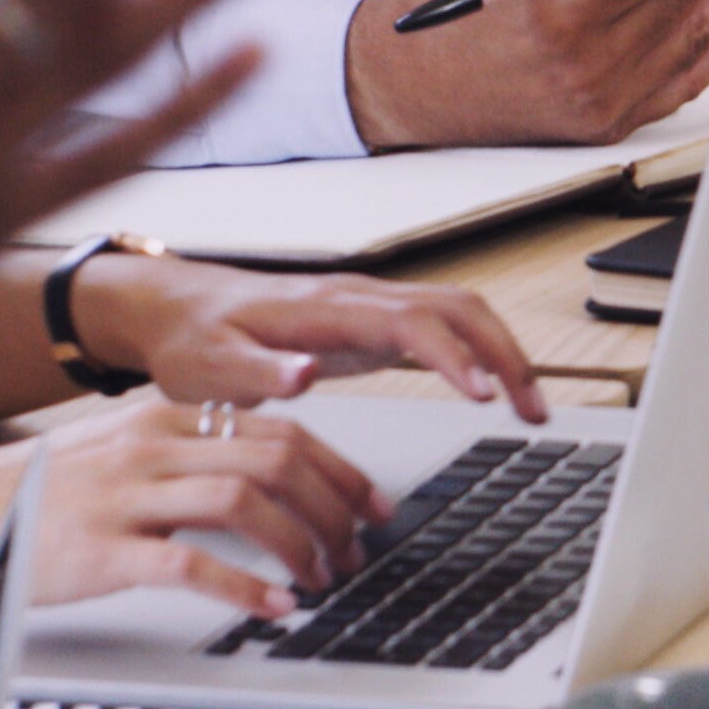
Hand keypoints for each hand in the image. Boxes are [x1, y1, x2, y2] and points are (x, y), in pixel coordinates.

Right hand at [0, 404, 390, 614]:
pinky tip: (275, 606)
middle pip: (277, 460)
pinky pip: (191, 564)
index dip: (339, 469)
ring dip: (299, 544)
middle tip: (357, 548)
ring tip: (322, 577)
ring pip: (245, 502)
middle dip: (333, 506)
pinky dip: (245, 586)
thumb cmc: (33, 493)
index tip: (371, 503)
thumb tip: (262, 472)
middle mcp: (151, 449)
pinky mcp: (102, 550)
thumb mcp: (118, 450)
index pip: (279, 431)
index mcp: (162, 420)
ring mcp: (126, 498)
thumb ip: (184, 452)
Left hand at [65, 254, 546, 423]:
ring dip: (504, 352)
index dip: (455, 356)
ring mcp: (372, 305)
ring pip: (463, 311)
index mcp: (325, 310)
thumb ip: (256, 375)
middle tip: (534, 411)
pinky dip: (483, 352)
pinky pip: (447, 324)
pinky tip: (494, 389)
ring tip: (531, 406)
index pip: (411, 321)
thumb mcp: (208, 368)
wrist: (174, 308)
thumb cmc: (192, 339)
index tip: (484, 396)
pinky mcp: (374, 321)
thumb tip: (305, 376)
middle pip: (459, 308)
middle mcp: (359, 297)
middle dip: (506, 355)